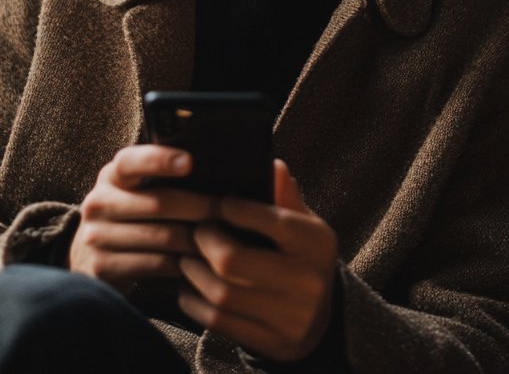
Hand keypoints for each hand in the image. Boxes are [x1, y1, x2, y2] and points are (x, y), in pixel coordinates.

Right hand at [69, 144, 217, 289]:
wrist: (90, 256)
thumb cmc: (132, 215)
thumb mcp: (136, 190)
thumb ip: (161, 178)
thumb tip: (215, 170)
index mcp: (112, 175)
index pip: (131, 160)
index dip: (160, 160)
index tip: (190, 162)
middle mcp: (99, 202)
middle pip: (158, 202)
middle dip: (199, 206)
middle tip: (230, 211)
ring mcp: (96, 236)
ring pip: (161, 236)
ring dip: (197, 239)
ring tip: (225, 237)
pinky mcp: (102, 267)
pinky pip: (154, 264)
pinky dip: (183, 264)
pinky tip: (202, 262)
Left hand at [178, 160, 338, 362]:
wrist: (318, 322)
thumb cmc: (301, 257)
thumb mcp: (303, 224)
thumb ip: (285, 197)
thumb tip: (274, 165)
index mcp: (316, 243)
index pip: (268, 219)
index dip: (233, 207)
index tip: (220, 202)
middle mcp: (308, 281)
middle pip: (231, 260)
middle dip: (205, 240)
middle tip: (198, 229)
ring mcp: (290, 317)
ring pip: (219, 292)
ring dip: (193, 271)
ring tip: (189, 255)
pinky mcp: (270, 342)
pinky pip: (216, 321)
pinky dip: (194, 300)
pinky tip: (192, 286)